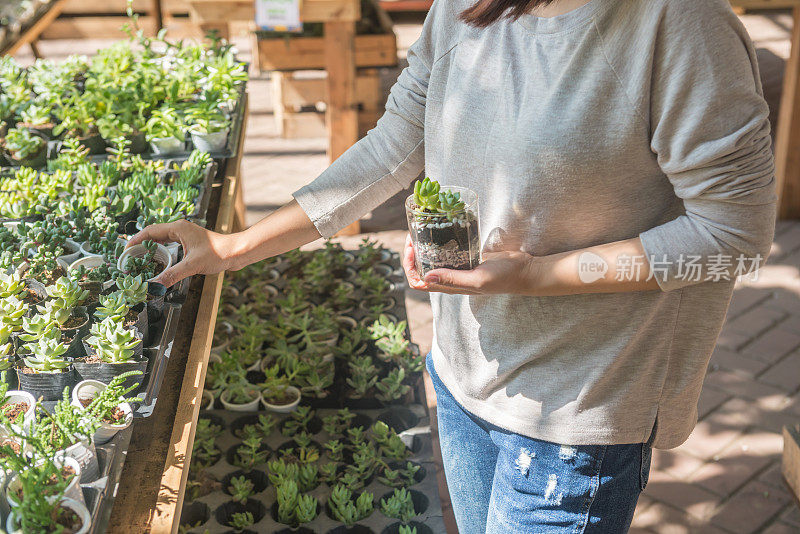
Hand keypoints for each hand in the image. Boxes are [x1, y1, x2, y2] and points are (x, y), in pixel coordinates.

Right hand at [126, 220, 235, 286]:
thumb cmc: (218, 254)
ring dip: (151, 247)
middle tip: (129, 258)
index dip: (135, 241)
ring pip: (162, 239)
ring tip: (140, 259)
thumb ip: (172, 275)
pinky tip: (159, 260)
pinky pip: (171, 243)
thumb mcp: (192, 266)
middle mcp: (180, 228)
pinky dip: (162, 250)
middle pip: (154, 234)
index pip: (149, 231)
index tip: (125, 251)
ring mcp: (186, 234)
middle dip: (141, 245)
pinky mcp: (191, 242)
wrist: (237, 252)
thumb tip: (155, 285)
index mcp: (178, 228)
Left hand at [402, 235, 537, 294]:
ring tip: (421, 229)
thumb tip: (425, 277)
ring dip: (423, 247)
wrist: (524, 271)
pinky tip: (439, 230)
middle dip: (412, 254)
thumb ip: (453, 279)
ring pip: (432, 260)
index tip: (411, 249)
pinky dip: (438, 242)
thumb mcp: (478, 279)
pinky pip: (447, 252)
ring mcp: (458, 268)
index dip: (409, 267)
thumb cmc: (503, 278)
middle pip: (421, 269)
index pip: (418, 282)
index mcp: (449, 287)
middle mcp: (450, 279)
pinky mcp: (466, 258)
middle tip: (413, 234)